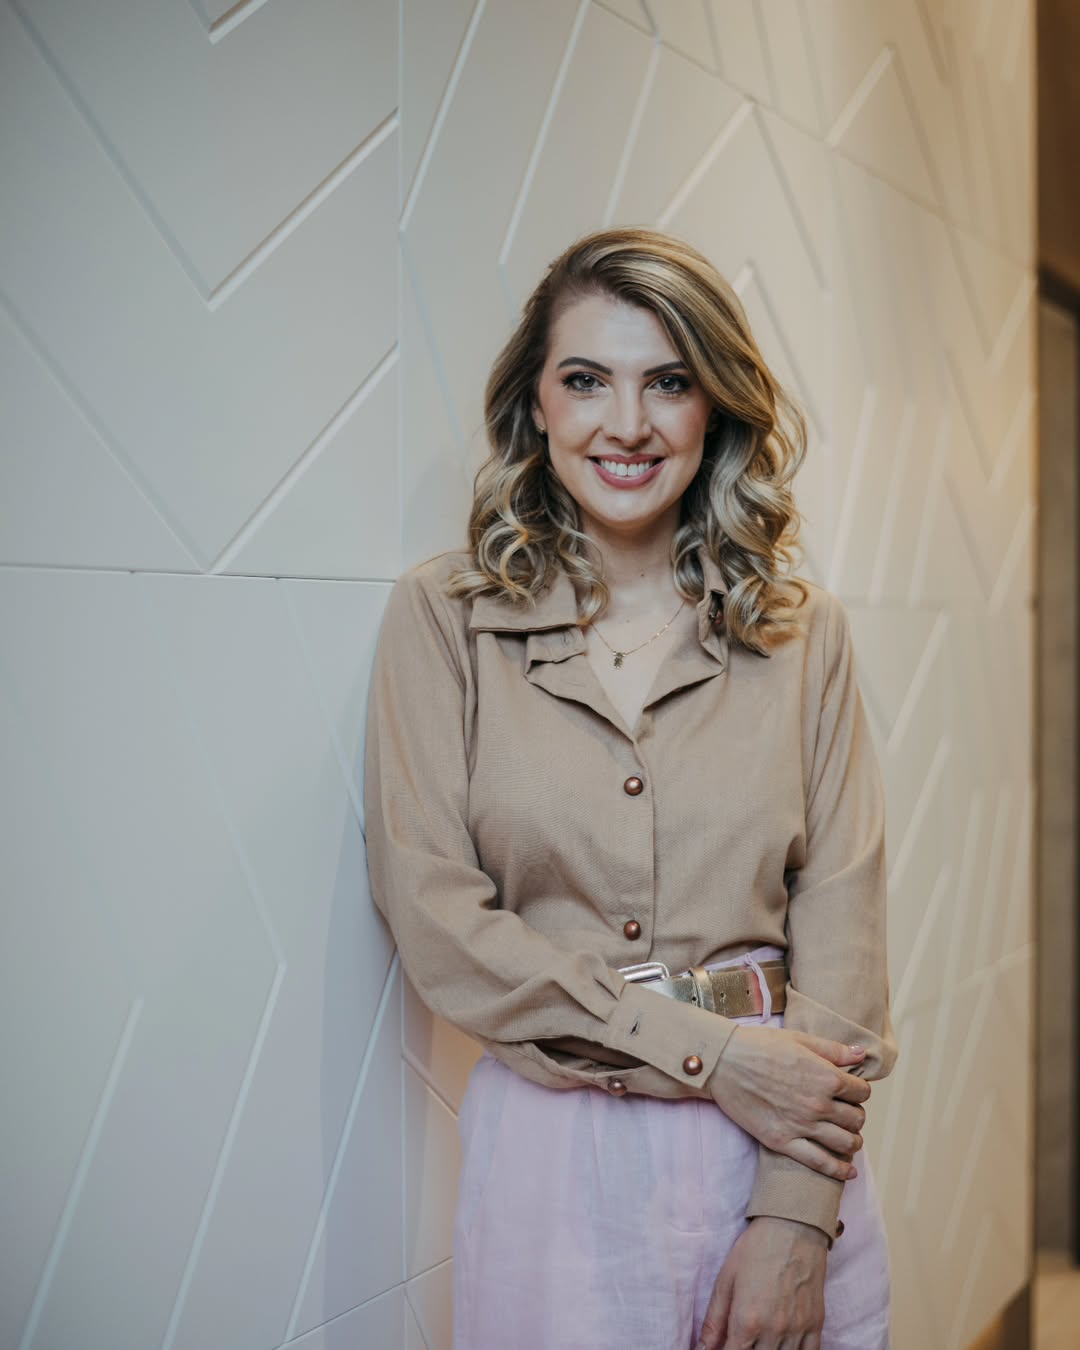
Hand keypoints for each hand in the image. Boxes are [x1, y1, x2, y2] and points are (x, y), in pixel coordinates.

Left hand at [696, 1216, 827, 1348]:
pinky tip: (782, 1346)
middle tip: (741, 1340)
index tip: (723, 1348)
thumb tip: (702, 1349)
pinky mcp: (816, 1324)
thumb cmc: (755, 1249)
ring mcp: (797, 1330)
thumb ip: (714, 1320)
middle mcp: (773, 1330)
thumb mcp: (726, 1280)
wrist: (793, 1227)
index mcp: (747, 1319)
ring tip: (759, 1341)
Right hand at [708, 1027, 869, 1179]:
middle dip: (856, 1116)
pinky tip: (848, 1171)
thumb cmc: (758, 1045)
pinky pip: (820, 1163)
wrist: (722, 1061)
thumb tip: (861, 1053)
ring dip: (853, 1142)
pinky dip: (839, 1170)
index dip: (860, 1091)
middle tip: (847, 1113)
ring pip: (845, 1143)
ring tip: (849, 1139)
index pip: (862, 1092)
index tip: (852, 1092)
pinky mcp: (782, 1142)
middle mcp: (818, 1104)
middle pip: (856, 1119)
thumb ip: (832, 1050)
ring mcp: (801, 1125)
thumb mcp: (798, 1039)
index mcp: (826, 1077)